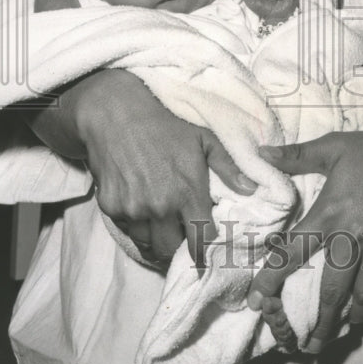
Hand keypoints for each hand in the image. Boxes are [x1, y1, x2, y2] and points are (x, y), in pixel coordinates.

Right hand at [27, 69, 256, 267]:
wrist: (116, 113)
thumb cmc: (166, 124)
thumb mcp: (203, 138)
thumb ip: (228, 166)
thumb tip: (252, 190)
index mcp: (187, 192)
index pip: (200, 239)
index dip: (204, 248)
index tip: (205, 249)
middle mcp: (160, 206)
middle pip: (171, 250)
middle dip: (178, 248)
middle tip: (182, 238)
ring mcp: (133, 209)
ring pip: (147, 243)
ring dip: (156, 238)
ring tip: (162, 224)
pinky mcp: (110, 207)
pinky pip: (127, 230)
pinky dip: (135, 226)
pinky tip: (141, 210)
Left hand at [247, 115, 362, 352]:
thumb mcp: (335, 147)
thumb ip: (296, 155)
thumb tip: (261, 152)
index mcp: (330, 214)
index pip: (292, 253)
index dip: (271, 279)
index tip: (257, 302)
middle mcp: (353, 237)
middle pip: (331, 290)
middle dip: (320, 321)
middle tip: (309, 344)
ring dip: (354, 316)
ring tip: (345, 329)